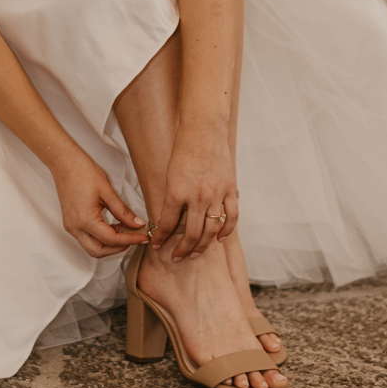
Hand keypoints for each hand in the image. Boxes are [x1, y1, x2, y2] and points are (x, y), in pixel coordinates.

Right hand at [52, 149, 147, 257]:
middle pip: (99, 251)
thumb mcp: (107, 191)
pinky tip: (112, 226)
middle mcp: (75, 227)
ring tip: (124, 230)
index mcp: (85, 220)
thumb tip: (138, 224)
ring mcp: (71, 226)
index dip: (130, 240)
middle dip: (118, 248)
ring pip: (92, 247)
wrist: (65, 162)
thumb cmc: (83, 172)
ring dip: (109, 244)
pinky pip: (87, 239)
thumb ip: (123, 211)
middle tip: (134, 237)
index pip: (111, 239)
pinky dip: (101, 238)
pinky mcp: (70, 223)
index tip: (143, 237)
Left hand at [150, 128, 238, 260]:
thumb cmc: (183, 148)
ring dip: (202, 245)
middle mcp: (196, 197)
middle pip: (190, 233)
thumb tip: (170, 218)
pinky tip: (220, 239)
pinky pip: (231, 216)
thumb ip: (172, 197)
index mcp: (177, 192)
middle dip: (182, 249)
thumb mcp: (170, 173)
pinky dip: (226, 231)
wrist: (204, 129)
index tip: (156, 245)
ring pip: (211, 230)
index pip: (166, 223)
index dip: (160, 237)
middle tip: (176, 258)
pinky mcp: (229, 189)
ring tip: (195, 254)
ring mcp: (215, 194)